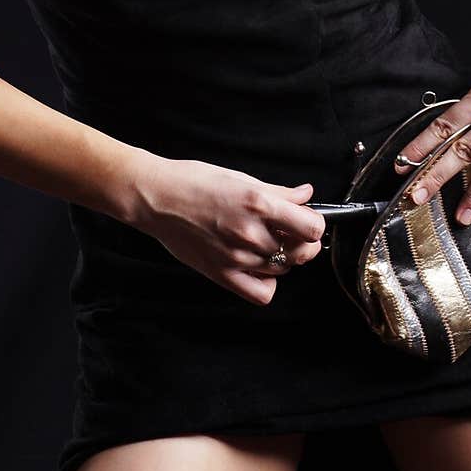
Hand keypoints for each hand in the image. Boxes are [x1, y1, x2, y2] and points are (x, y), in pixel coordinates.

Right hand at [127, 154, 325, 305]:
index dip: (314, 223)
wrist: (156, 198)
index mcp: (258, 204)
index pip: (312, 227)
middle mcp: (250, 233)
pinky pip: (262, 293)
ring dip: (282, 258)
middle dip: (301, 241)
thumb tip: (306, 196)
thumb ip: (279, 192)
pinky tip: (258, 266)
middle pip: (301, 251)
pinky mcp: (222, 275)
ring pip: (283, 270)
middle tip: (290, 231)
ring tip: (264, 242)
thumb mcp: (240, 177)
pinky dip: (267, 282)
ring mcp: (237, 257)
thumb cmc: (193, 181)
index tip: (307, 219)